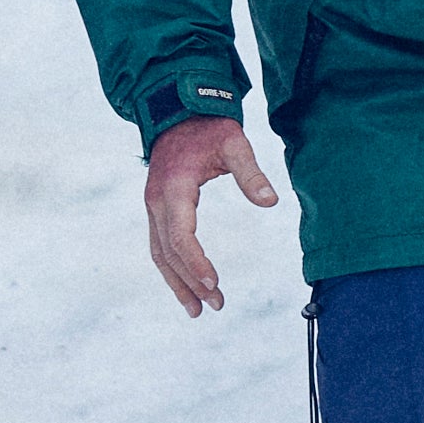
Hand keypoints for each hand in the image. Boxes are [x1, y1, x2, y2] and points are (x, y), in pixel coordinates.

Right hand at [142, 114, 279, 312]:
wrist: (178, 111)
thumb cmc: (208, 128)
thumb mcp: (234, 144)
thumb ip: (251, 172)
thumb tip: (270, 202)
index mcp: (175, 188)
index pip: (180, 236)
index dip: (195, 262)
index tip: (214, 283)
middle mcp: (157, 201)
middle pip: (168, 252)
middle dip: (190, 282)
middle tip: (216, 305)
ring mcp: (153, 206)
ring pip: (159, 254)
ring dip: (177, 283)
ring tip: (198, 310)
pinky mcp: (156, 209)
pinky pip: (159, 246)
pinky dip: (171, 269)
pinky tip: (187, 286)